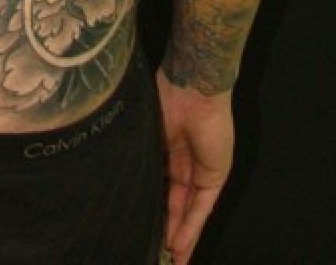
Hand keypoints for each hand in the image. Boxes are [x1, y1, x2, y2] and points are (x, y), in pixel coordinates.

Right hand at [155, 69, 233, 264]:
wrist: (192, 87)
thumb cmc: (163, 100)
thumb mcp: (146, 131)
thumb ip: (141, 154)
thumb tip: (121, 176)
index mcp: (165, 147)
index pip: (159, 185)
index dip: (150, 206)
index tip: (139, 225)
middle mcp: (183, 161)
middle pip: (174, 203)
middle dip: (165, 227)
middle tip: (155, 250)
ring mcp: (200, 169)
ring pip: (188, 210)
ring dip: (179, 235)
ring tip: (170, 259)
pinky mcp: (215, 176)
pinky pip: (201, 207)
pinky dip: (191, 227)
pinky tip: (180, 247)